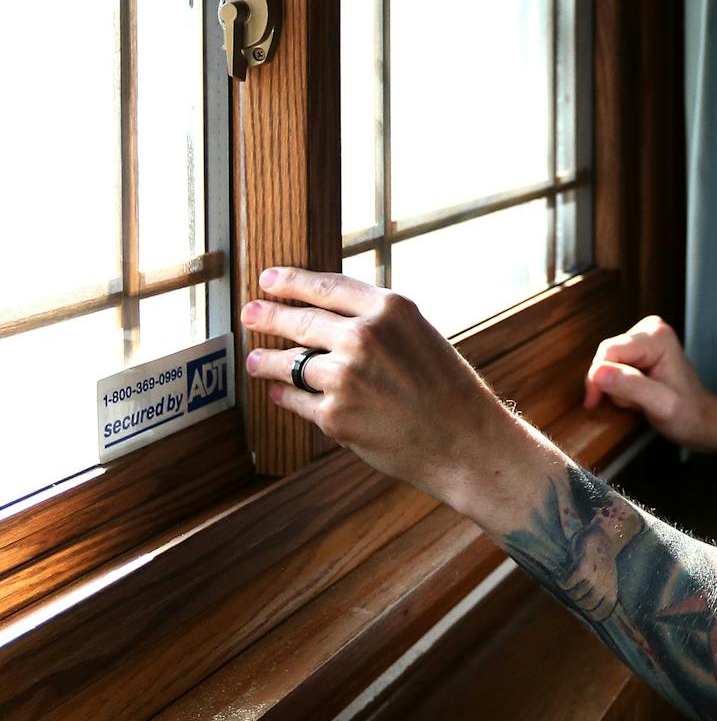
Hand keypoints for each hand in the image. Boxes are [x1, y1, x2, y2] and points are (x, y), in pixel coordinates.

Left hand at [240, 267, 495, 501]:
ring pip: (286, 362)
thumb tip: (326, 316)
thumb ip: (378, 322)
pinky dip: (284, 395)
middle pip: (298, 320)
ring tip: (255, 360)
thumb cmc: (447, 388)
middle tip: (249, 314)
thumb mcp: (419, 335)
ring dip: (265, 360)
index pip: (326, 287)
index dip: (290, 281)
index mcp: (390, 310)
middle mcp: (363, 337)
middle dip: (267, 316)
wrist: (463, 440)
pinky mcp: (333, 415)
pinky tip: (278, 393)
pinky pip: (294, 399)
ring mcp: (344, 377)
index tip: (268, 279)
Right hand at [558, 494, 642, 620]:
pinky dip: (562, 580)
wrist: (605, 534)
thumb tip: (587, 614)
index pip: (599, 614)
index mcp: (612, 592)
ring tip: (571, 577)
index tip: (584, 601)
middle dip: (577, 598)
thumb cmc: (603, 560)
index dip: (589, 611)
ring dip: (568, 588)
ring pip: (573, 594)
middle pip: (583, 605)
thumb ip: (600, 596)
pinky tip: (564, 574)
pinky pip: (567, 583)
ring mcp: (594, 578)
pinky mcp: (583, 567)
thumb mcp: (607, 580)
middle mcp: (604, 587)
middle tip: (576, 585)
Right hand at [583, 316, 716, 449]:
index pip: (609, 352)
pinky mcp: (639, 347)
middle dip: (611, 383)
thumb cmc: (687, 414)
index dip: (597, 378)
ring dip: (615, 386)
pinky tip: (636, 393)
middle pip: (606, 355)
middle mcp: (650, 329)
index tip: (595, 403)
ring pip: (607, 362)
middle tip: (632, 403)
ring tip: (638, 399)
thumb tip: (597, 373)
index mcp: (657, 336)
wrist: (702, 419)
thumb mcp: (660, 405)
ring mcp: (644, 336)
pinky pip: (613, 365)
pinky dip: (618, 384)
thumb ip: (630, 386)